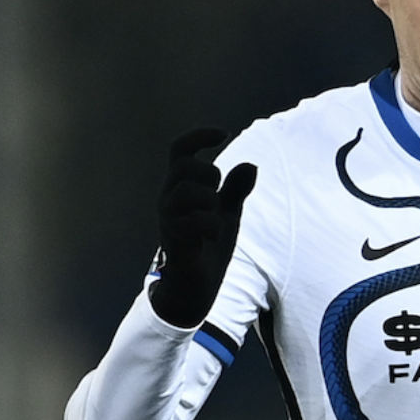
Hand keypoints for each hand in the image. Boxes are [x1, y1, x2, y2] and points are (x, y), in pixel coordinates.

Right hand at [150, 128, 256, 327]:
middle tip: (218, 196)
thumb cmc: (207, 245)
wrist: (196, 286)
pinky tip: (216, 233)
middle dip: (210, 174)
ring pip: (184, 190)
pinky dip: (211, 225)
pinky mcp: (175, 243)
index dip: (199, 136)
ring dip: (209, 199)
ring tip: (215, 216)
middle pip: (183, 166)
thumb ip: (236, 190)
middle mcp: (169, 200)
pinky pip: (191, 223)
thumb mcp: (228, 213)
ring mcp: (169, 221)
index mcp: (181, 188)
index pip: (180, 150)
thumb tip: (250, 165)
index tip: (224, 133)